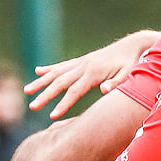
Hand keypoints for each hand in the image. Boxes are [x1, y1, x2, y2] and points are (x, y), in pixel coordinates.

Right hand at [25, 30, 160, 118]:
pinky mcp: (82, 60)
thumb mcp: (130, 74)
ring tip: (27, 91)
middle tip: (32, 106)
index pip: (74, 91)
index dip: (63, 104)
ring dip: (41, 82)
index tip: (52, 116)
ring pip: (56, 73)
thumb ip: (117, 83)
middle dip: (45, 95)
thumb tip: (104, 90)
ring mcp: (82, 62)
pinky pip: (62, 65)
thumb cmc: (133, 63)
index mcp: (94, 73)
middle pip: (60, 82)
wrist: (134, 45)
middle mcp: (84, 66)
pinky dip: (49, 68)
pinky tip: (38, 71)